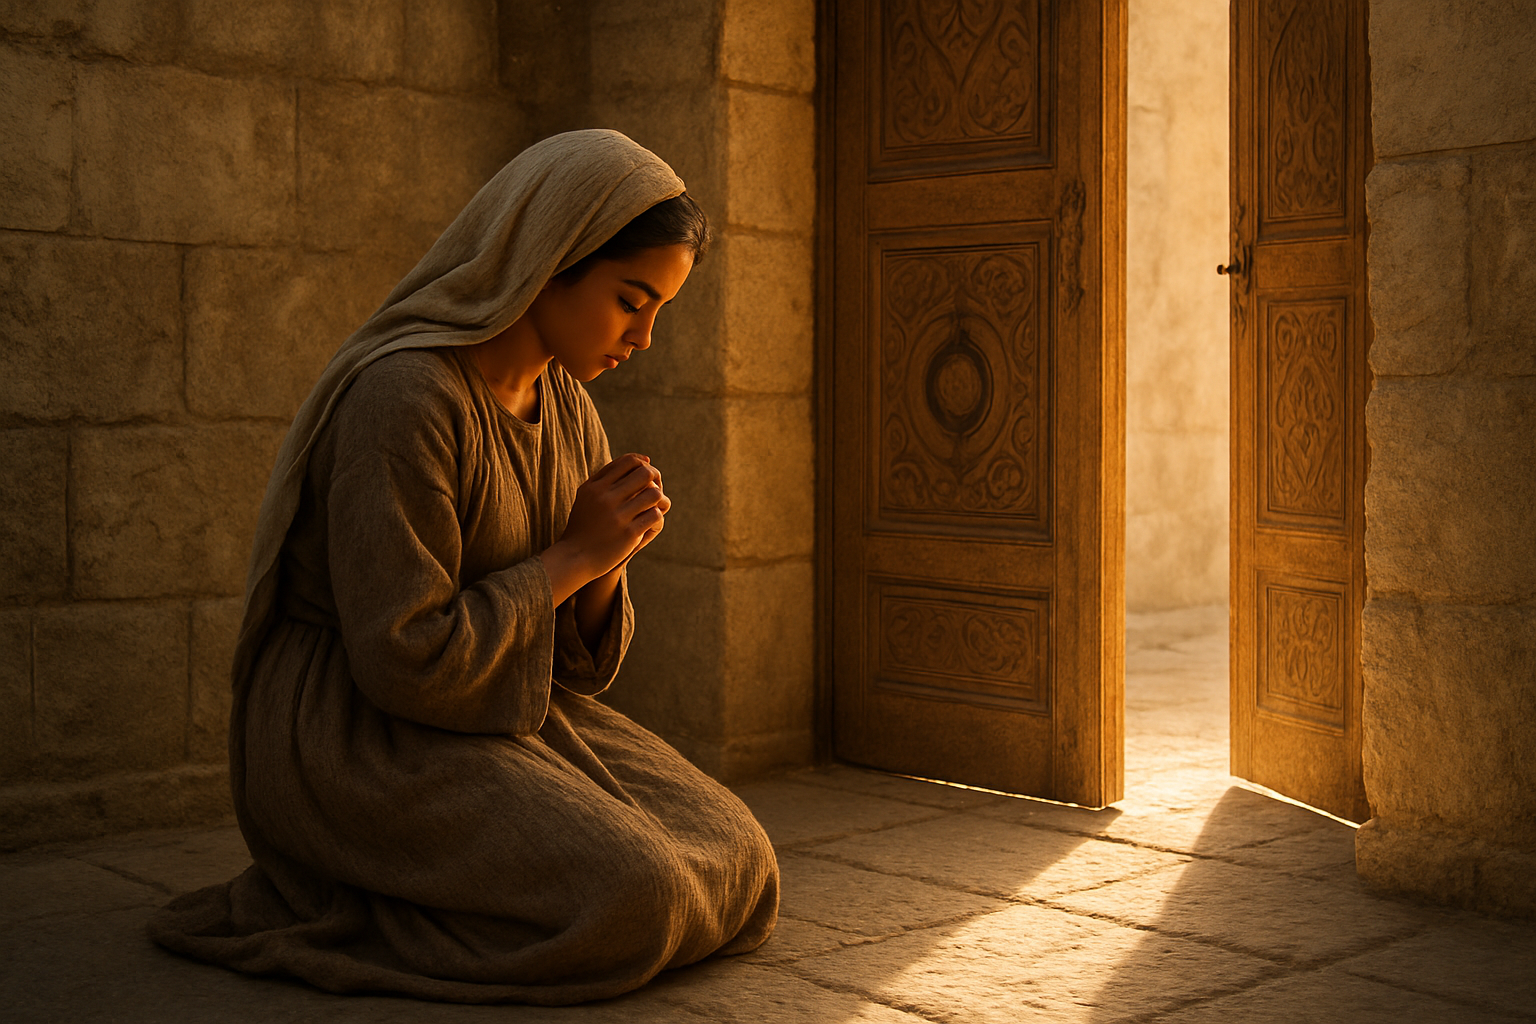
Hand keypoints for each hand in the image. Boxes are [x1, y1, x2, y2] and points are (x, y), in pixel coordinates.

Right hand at [540, 454, 669, 604]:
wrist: (575, 557)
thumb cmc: (584, 524)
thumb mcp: (587, 495)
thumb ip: (608, 476)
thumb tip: (644, 460)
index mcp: (595, 486)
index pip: (629, 461)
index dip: (643, 464)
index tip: (646, 474)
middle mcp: (605, 498)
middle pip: (645, 474)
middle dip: (654, 479)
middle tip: (654, 488)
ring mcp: (617, 516)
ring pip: (654, 494)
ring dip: (658, 499)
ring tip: (653, 505)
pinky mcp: (628, 534)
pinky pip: (655, 515)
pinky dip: (657, 515)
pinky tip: (650, 520)